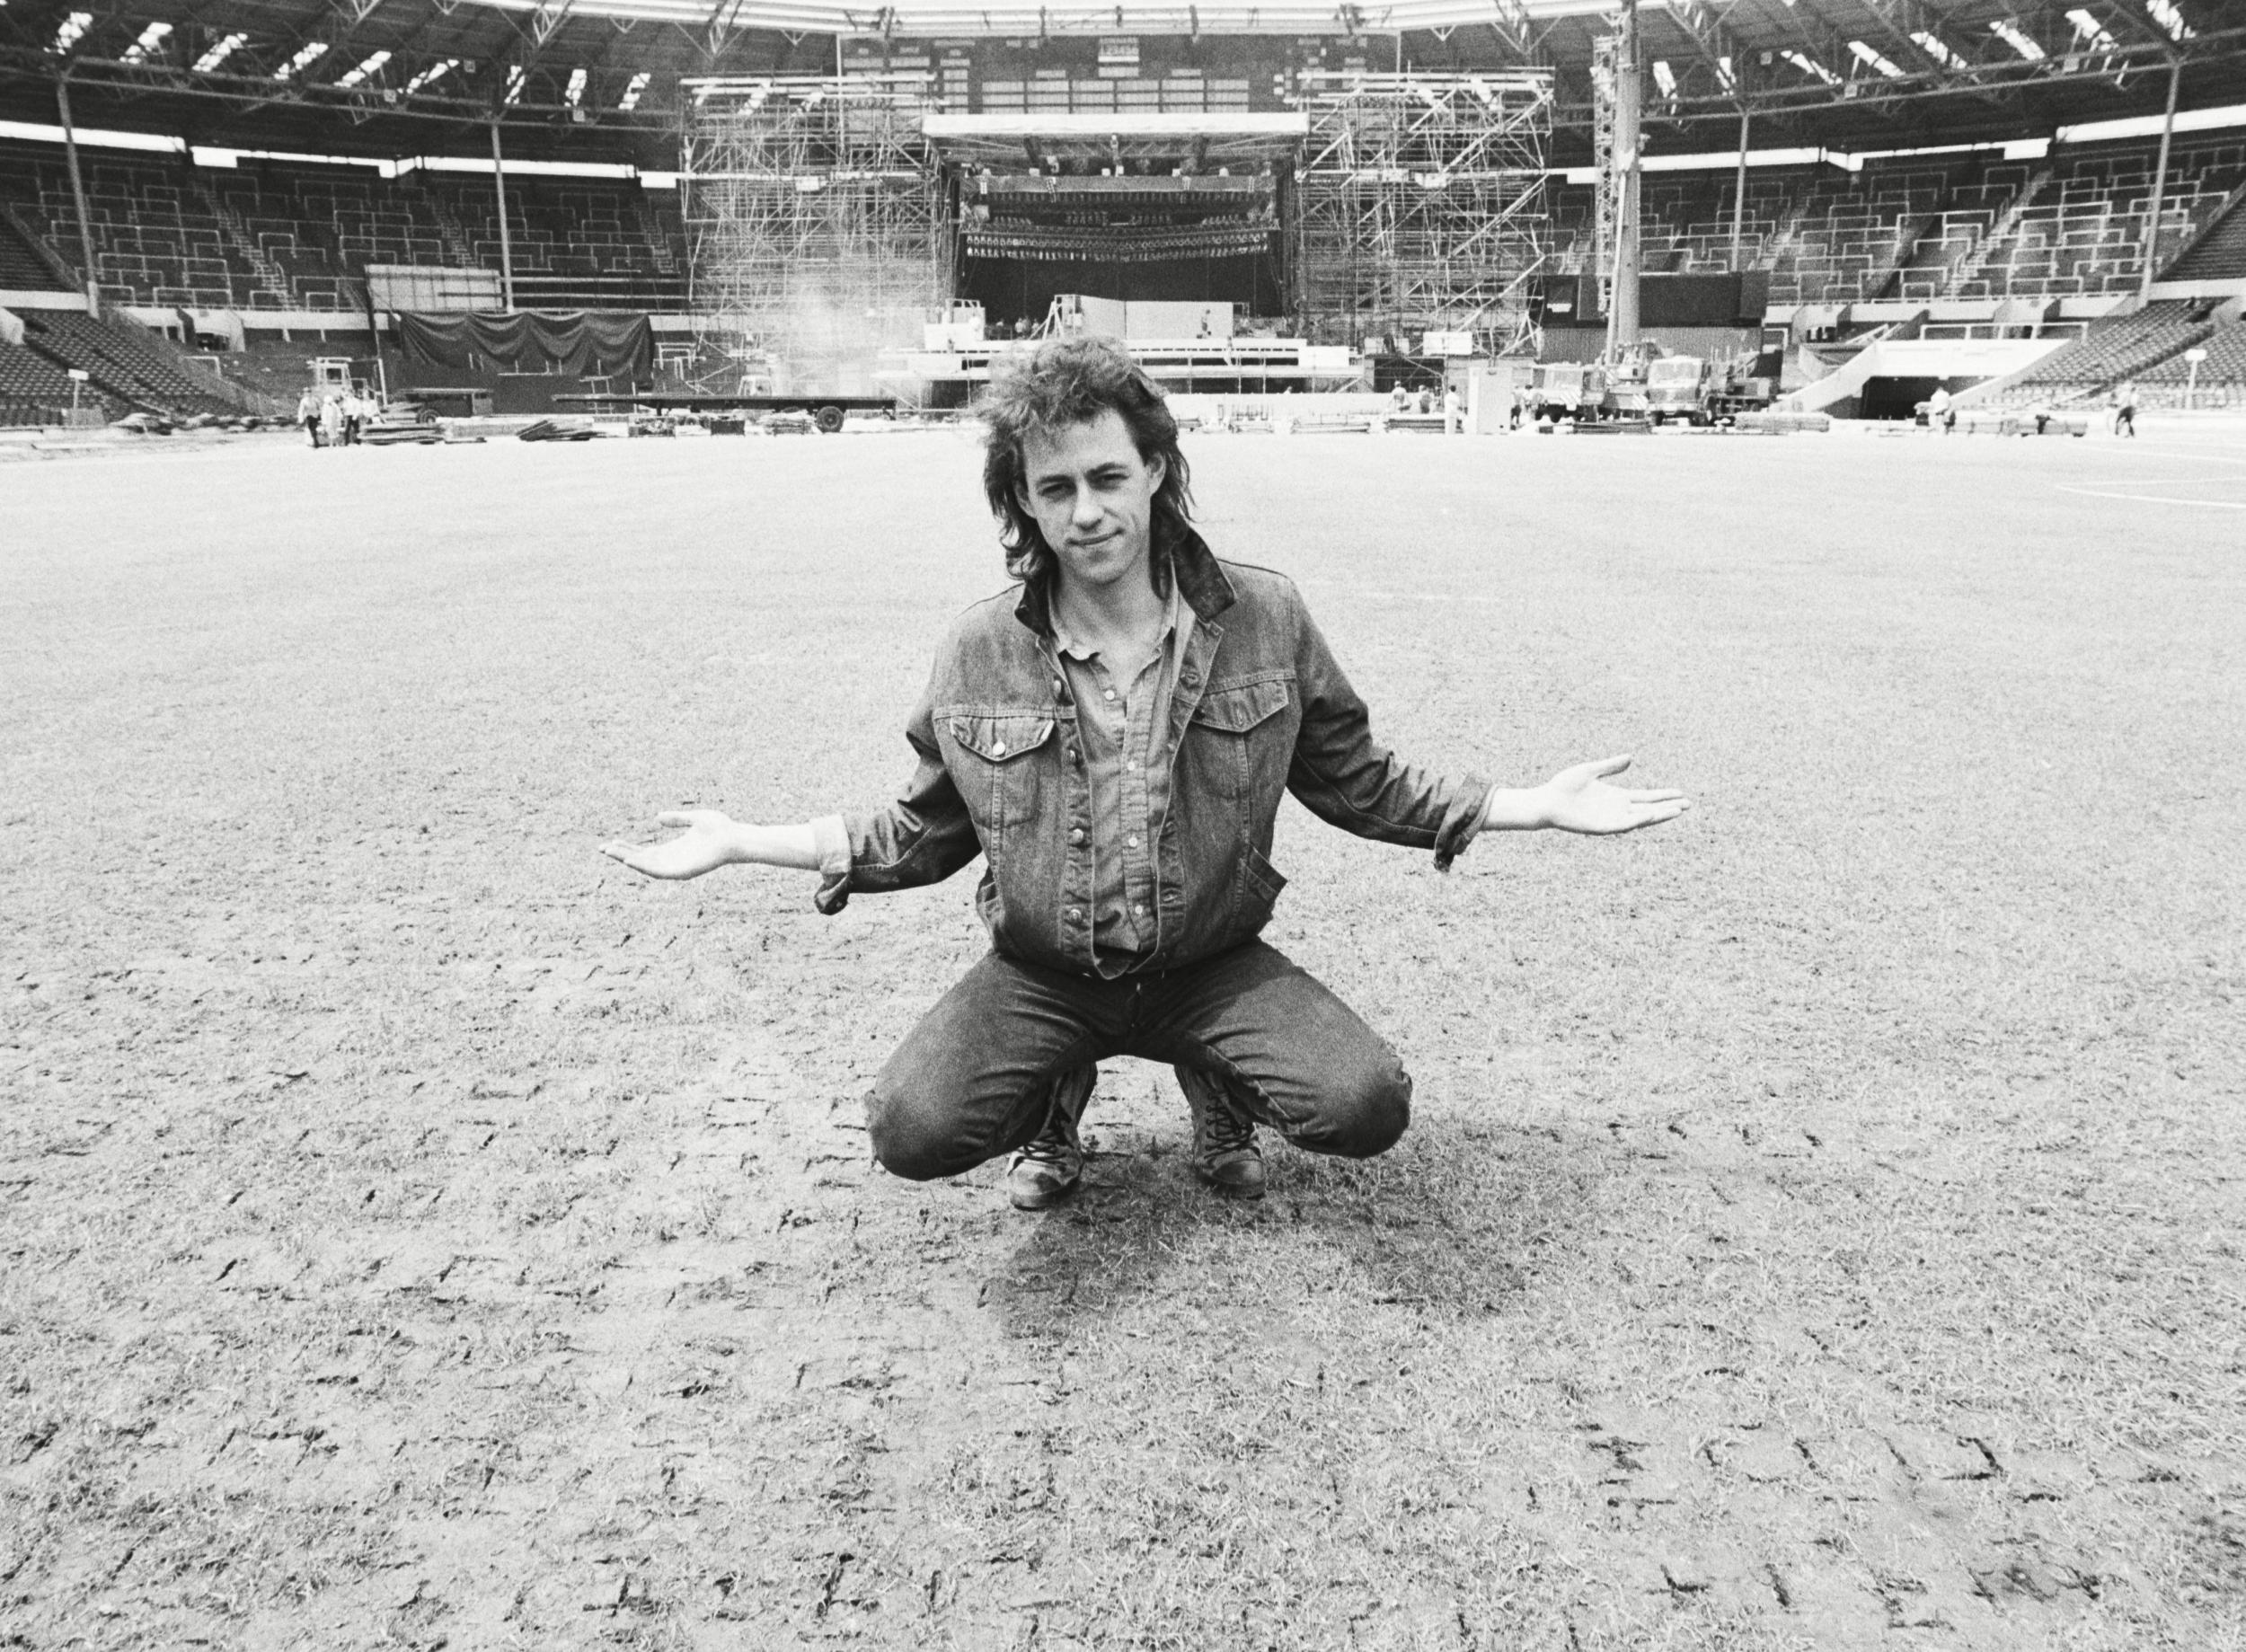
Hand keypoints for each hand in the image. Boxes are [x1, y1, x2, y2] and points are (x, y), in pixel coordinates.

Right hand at [600, 809, 740, 878]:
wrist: (737, 837)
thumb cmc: (721, 828)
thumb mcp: (694, 819)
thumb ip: (676, 819)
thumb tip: (657, 818)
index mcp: (673, 850)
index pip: (644, 852)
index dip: (627, 848)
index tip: (611, 841)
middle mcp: (673, 860)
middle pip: (641, 860)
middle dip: (621, 855)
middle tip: (602, 848)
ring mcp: (678, 867)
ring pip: (647, 867)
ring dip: (628, 860)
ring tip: (611, 853)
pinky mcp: (684, 871)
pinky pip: (660, 871)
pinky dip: (644, 867)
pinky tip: (631, 860)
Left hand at [1537, 755, 1689, 834]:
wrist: (1546, 800)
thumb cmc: (1564, 785)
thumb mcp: (1590, 770)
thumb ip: (1610, 766)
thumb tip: (1631, 758)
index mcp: (1617, 797)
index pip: (1646, 797)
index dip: (1664, 795)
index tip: (1681, 793)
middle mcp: (1617, 809)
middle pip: (1649, 809)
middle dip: (1668, 807)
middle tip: (1689, 805)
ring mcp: (1610, 819)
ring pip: (1640, 818)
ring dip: (1658, 815)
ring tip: (1677, 810)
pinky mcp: (1601, 827)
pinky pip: (1623, 825)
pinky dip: (1637, 820)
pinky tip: (1649, 814)